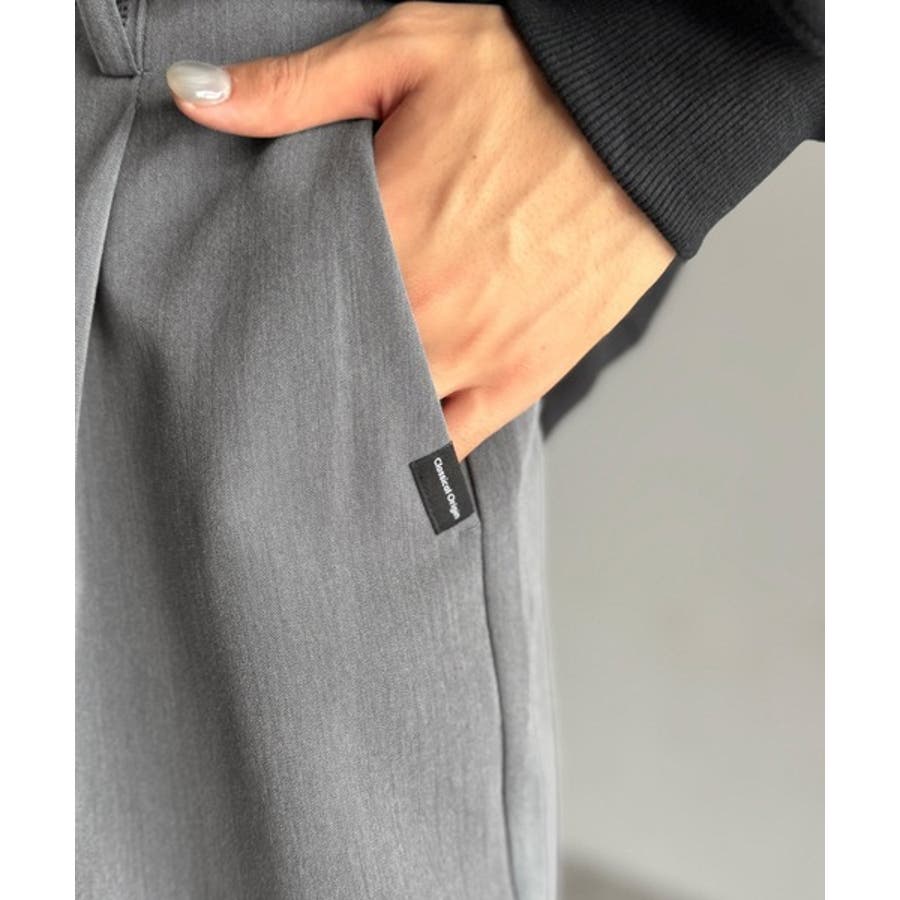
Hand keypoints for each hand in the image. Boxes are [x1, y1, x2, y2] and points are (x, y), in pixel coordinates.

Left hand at [166, 2, 674, 458]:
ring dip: (352, 426)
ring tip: (316, 443)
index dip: (255, 324)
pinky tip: (387, 464)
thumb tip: (193, 95)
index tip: (230, 338)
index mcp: (384, 232)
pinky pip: (458, 440)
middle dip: (298, 383)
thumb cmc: (531, 77)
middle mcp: (426, 308)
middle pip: (333, 371)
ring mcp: (478, 352)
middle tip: (264, 396)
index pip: (289, 304)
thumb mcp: (404, 52)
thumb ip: (293, 88)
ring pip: (388, 417)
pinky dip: (419, 456)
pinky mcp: (525, 374)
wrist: (647, 113)